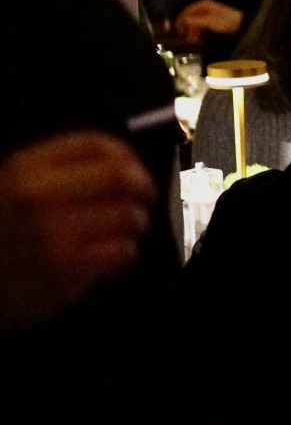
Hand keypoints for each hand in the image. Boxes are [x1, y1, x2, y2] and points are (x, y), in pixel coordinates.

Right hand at [0, 132, 156, 331]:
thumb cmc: (0, 229)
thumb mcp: (14, 183)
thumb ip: (63, 163)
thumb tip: (124, 159)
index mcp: (26, 172)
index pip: (96, 146)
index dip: (127, 153)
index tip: (135, 167)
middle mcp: (41, 201)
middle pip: (122, 179)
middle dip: (142, 187)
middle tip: (143, 198)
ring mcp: (54, 242)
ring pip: (129, 217)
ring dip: (134, 222)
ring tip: (121, 228)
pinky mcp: (66, 278)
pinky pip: (123, 253)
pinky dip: (125, 250)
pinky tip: (108, 253)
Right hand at [174, 0, 243, 43]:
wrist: (242, 24)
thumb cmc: (227, 21)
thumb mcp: (210, 21)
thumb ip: (197, 20)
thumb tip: (185, 20)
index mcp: (203, 4)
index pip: (187, 11)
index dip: (181, 20)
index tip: (177, 29)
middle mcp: (205, 7)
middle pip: (191, 16)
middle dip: (186, 27)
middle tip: (183, 36)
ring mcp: (209, 13)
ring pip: (196, 22)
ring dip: (192, 31)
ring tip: (191, 40)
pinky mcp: (213, 20)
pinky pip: (202, 25)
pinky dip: (199, 31)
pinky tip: (198, 38)